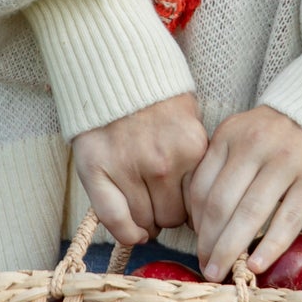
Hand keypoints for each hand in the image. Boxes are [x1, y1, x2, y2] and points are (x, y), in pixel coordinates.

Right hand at [71, 93, 207, 246]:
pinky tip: (133, 231)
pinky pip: (114, 220)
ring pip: (144, 222)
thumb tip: (203, 212)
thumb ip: (197, 164)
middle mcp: (162, 163)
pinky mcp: (97, 169)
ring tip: (145, 207)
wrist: (116, 69)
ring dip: (146, 222)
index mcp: (191, 150)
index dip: (194, 213)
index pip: (199, 206)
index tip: (188, 211)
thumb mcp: (191, 125)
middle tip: (162, 206)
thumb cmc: (157, 101)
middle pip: (172, 218)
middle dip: (169, 216)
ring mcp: (128, 168)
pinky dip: (126, 232)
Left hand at [186, 105, 301, 282]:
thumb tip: (201, 226)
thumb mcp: (240, 138)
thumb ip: (221, 169)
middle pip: (221, 204)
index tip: (197, 245)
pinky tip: (257, 266)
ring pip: (250, 214)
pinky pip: (287, 220)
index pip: (201, 186)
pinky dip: (270, 247)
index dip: (194, 223)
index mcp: (229, 135)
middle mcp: (254, 145)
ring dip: (230, 250)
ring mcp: (286, 161)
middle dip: (209, 243)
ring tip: (222, 273)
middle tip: (206, 268)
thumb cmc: (275, 136)